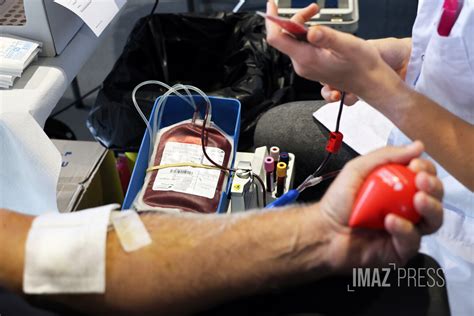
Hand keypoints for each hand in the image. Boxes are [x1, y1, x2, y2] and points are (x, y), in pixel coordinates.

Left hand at [266, 0, 403, 105]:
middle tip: (313, 9)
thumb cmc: (363, 67)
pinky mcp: (311, 65)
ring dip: (303, 25)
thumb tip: (311, 32)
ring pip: (294, 40)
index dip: (272, 20)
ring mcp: (306, 66)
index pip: (277, 39)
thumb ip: (328, 38)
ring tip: (317, 16)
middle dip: (296, 19)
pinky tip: (320, 30)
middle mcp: (302, 64)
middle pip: (286, 36)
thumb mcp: (348, 46)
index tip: (272, 5)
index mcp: (307, 59)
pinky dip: (307, 33)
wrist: (370, 82)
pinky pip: (302, 46)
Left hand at [319, 141, 443, 270]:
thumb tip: (416, 146)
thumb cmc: (338, 203)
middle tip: (421, 181)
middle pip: (434, 197)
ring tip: (418, 199)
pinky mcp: (400, 249)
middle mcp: (404, 208)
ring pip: (433, 220)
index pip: (423, 176)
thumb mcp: (357, 170)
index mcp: (397, 187)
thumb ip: (385, 156)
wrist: (323, 230)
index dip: (425, 169)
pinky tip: (390, 220)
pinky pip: (413, 240)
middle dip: (433, 186)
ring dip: (430, 207)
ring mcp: (405, 229)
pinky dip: (404, 229)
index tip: (416, 165)